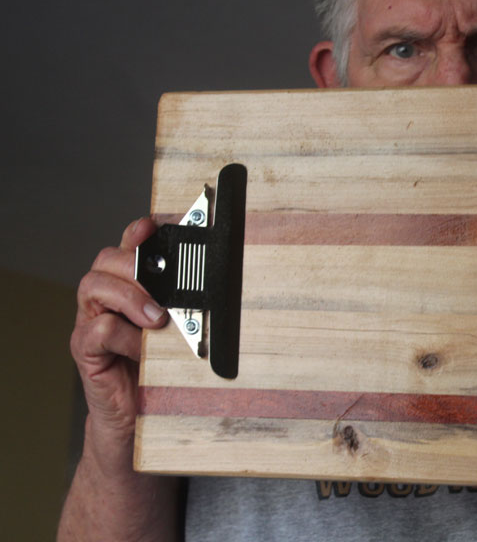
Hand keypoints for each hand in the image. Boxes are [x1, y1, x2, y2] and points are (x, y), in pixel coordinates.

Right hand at [70, 217, 167, 470]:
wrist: (138, 420)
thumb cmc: (162, 370)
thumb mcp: (182, 331)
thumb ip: (188, 306)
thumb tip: (221, 282)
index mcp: (131, 287)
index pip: (130, 247)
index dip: (139, 233)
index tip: (156, 226)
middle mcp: (107, 298)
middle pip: (108, 259)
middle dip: (136, 266)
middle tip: (163, 289)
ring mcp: (92, 321)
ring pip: (94, 285)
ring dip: (129, 296)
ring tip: (156, 318)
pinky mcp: (85, 350)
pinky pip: (98, 329)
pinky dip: (124, 336)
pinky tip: (142, 350)